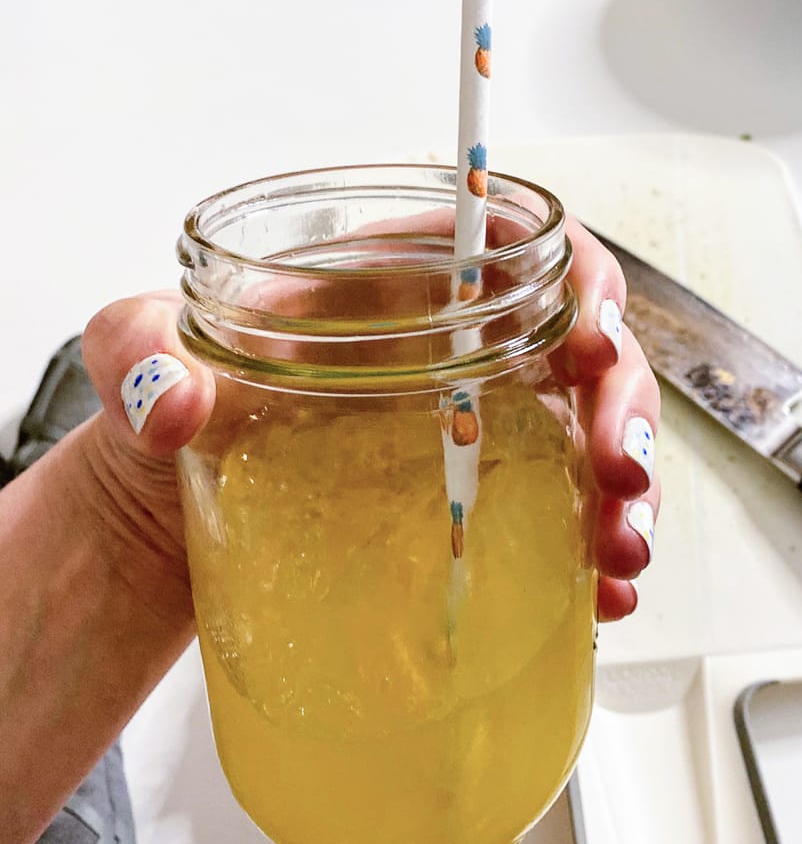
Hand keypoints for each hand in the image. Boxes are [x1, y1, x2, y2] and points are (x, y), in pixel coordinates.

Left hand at [79, 221, 658, 624]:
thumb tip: (174, 399)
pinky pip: (564, 514)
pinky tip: (603, 593)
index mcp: (396, 283)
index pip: (521, 250)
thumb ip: (133, 348)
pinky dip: (598, 550)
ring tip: (619, 555)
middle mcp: (454, 350)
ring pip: (591, 435)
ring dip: (628, 491)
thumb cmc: (167, 407)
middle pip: (585, 350)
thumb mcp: (131, 351)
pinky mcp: (474, 507)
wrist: (162, 516)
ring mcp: (473, 431)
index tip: (592, 338)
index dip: (585, 281)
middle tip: (620, 472)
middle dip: (626, 405)